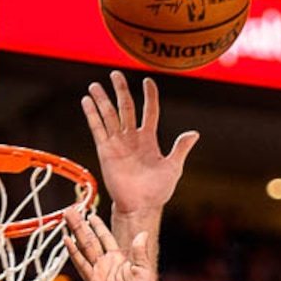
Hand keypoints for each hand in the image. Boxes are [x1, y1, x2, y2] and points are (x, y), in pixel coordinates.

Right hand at [63, 209, 154, 280]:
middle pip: (90, 239)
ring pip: (84, 247)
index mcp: (119, 259)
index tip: (90, 214)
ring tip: (66, 217)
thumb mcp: (144, 270)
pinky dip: (74, 252)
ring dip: (75, 232)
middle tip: (71, 209)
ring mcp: (98, 271)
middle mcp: (106, 263)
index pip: (106, 238)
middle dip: (81, 224)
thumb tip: (142, 234)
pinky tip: (67, 239)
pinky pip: (82, 263)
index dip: (98, 226)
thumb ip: (140, 252)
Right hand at [82, 70, 198, 220]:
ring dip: (102, 100)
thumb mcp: (173, 168)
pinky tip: (87, 101)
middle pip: (126, 108)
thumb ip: (180, 148)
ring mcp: (118, 143)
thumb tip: (194, 133)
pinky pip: (98, 129)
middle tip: (115, 74)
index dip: (149, 96)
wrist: (140, 206)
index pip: (149, 111)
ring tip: (96, 85)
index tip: (147, 81)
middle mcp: (132, 138)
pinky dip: (92, 115)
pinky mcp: (105, 151)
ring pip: (109, 116)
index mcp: (149, 139)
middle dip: (121, 91)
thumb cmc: (158, 190)